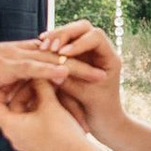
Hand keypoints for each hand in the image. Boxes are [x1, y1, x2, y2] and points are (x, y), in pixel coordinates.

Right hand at [0, 38, 94, 101]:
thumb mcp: (6, 81)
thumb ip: (20, 85)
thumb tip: (29, 97)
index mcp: (28, 56)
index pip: (58, 58)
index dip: (77, 66)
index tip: (95, 76)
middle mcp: (27, 53)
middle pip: (63, 57)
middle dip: (85, 66)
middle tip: (106, 75)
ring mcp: (19, 57)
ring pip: (54, 60)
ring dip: (77, 68)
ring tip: (98, 75)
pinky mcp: (10, 64)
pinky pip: (34, 66)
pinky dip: (50, 69)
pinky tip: (66, 72)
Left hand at [0, 73, 93, 150]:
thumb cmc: (62, 133)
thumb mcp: (50, 104)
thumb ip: (41, 85)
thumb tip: (38, 74)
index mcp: (11, 127)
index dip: (1, 91)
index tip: (12, 81)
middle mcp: (14, 137)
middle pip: (11, 109)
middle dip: (23, 93)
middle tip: (36, 81)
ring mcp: (25, 144)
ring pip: (23, 117)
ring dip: (32, 102)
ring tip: (46, 91)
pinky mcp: (36, 147)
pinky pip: (31, 126)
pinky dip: (37, 113)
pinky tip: (51, 105)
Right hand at [34, 19, 124, 134]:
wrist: (103, 123)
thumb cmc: (99, 112)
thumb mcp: (84, 97)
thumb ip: (70, 82)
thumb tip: (51, 71)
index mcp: (110, 58)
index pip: (96, 37)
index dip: (78, 42)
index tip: (63, 54)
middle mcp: (100, 50)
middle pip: (83, 28)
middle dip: (65, 33)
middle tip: (49, 46)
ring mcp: (87, 52)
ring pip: (71, 32)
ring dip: (56, 36)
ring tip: (41, 45)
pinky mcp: (76, 57)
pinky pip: (64, 43)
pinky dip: (53, 43)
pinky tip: (40, 47)